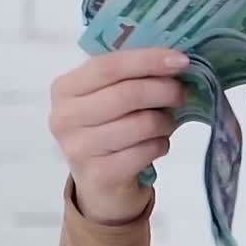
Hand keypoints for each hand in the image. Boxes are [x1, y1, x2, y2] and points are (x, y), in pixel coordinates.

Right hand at [48, 48, 188, 224]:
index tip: (181, 60)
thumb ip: (132, 76)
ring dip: (165, 121)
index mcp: (65, 89)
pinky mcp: (99, 175)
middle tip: (182, 93)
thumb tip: (175, 61)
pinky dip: (161, 145)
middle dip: (164, 91)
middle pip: (127, 94)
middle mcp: (64, 117)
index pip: (108, 66)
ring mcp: (78, 149)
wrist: (101, 185)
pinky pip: (146, 151)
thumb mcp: (111, 96)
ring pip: (141, 124)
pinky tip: (156, 145)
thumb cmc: (110, 130)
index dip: (148, 60)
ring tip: (166, 124)